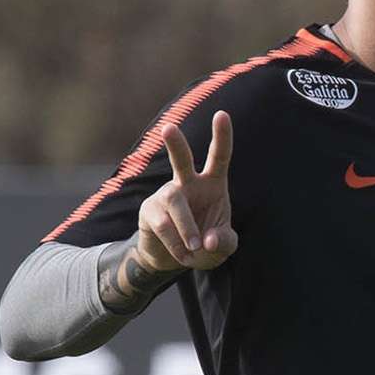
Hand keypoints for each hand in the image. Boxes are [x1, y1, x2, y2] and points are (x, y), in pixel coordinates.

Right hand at [135, 111, 236, 271]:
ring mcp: (166, 194)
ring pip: (175, 203)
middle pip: (181, 160)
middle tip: (168, 128)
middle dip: (175, 144)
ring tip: (194, 249)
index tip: (222, 114)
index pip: (219, 156)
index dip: (222, 136)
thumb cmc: (206, 245)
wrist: (176, 260)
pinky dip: (175, 242)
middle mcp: (188, 183)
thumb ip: (223, 242)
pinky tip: (182, 253)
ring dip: (187, 229)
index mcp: (213, 184)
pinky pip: (163, 224)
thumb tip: (206, 239)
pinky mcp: (150, 210)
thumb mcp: (224, 246)